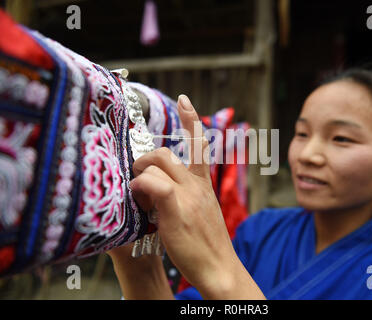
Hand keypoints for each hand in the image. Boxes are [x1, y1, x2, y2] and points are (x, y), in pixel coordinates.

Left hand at [130, 95, 264, 298]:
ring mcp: (189, 194)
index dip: (191, 120)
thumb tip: (158, 188)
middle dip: (146, 159)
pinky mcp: (177, 208)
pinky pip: (153, 183)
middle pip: (168, 151)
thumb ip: (186, 196)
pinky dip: (141, 188)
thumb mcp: (202, 213)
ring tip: (139, 195)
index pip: (199, 144)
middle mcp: (198, 184)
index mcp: (204, 184)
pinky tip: (141, 203)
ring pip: (158, 161)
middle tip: (138, 178)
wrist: (220, 267)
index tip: (183, 99)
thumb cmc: (206, 244)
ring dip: (140, 174)